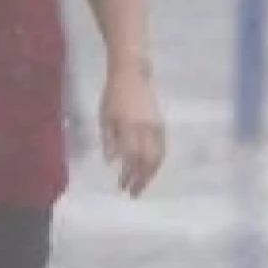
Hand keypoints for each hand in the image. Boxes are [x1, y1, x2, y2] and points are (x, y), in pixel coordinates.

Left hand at [101, 65, 164, 196]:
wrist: (132, 74)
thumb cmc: (113, 95)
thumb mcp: (105, 116)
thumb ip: (108, 139)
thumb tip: (110, 162)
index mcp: (129, 127)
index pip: (130, 157)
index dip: (127, 174)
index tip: (121, 187)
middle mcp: (145, 129)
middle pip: (146, 161)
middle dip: (141, 179)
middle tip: (133, 193)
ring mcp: (156, 127)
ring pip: (157, 157)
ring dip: (150, 174)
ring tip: (142, 185)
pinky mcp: (161, 125)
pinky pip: (162, 148)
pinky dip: (157, 162)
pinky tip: (151, 170)